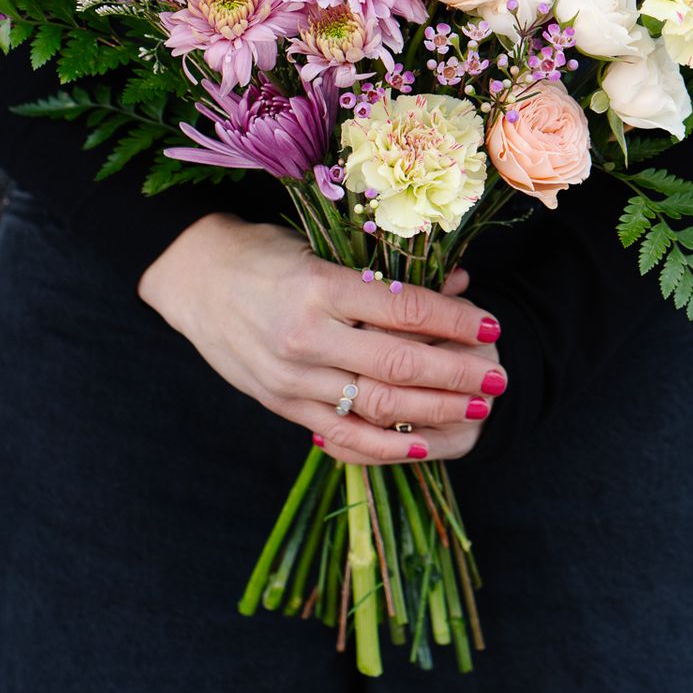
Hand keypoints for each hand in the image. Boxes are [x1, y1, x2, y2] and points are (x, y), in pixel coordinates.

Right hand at [138, 213, 506, 464]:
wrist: (194, 278)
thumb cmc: (266, 253)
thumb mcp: (324, 247)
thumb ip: (387, 271)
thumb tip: (459, 281)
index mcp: (318, 286)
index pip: (403, 308)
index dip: (453, 318)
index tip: (489, 322)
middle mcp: (305, 336)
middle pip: (397, 363)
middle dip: (457, 373)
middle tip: (498, 375)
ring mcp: (291, 377)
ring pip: (376, 405)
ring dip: (435, 410)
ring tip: (477, 407)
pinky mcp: (281, 404)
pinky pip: (342, 436)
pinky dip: (386, 445)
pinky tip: (423, 444)